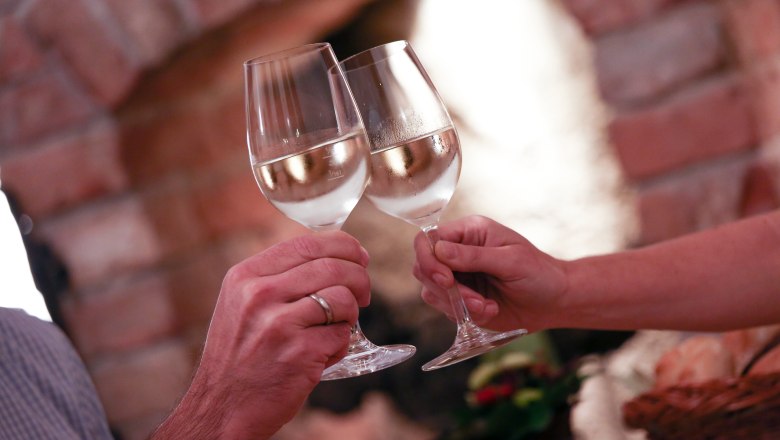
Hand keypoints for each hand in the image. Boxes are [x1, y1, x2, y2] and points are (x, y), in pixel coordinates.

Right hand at [153, 231, 369, 439]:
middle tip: (364, 294)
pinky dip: (340, 344)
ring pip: (343, 299)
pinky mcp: (299, 353)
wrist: (222, 408)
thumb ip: (278, 277)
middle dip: (360, 278)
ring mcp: (279, 324)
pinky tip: (322, 355)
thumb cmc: (239, 355)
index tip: (360, 257)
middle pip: (332, 267)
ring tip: (337, 327)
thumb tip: (334, 255)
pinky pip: (342, 335)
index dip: (343, 246)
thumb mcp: (241, 304)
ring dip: (351, 313)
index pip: (307, 243)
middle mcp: (259, 295)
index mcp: (246, 276)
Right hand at [413, 216, 566, 332]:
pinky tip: (490, 310)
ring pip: (431, 290)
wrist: (554, 301)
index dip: (429, 259)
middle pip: (424, 266)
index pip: (429, 239)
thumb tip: (438, 250)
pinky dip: (465, 314)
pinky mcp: (460, 299)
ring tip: (488, 307)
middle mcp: (458, 252)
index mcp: (469, 232)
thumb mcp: (511, 261)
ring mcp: (458, 276)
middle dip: (447, 289)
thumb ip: (474, 256)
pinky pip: (445, 308)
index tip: (447, 280)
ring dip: (458, 304)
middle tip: (475, 301)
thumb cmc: (539, 273)